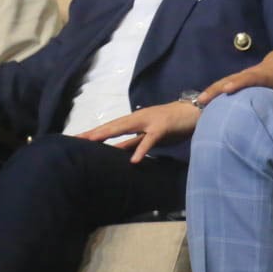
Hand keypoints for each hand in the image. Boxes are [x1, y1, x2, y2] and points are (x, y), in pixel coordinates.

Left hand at [78, 101, 198, 163]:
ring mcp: (151, 121)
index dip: (94, 133)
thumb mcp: (151, 134)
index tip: (75, 139)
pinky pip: (150, 140)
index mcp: (137, 121)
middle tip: (75, 139)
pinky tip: (134, 160)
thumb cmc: (174, 123)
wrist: (196, 111)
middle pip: (113, 125)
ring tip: (92, 140)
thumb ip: (135, 142)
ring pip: (126, 127)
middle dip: (94, 132)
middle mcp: (140, 118)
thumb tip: (118, 152)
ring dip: (109, 133)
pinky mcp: (163, 127)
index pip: (111, 127)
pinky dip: (142, 149)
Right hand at [197, 48, 272, 107]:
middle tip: (203, 100)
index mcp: (264, 73)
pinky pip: (223, 89)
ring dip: (211, 93)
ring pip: (223, 84)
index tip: (228, 89)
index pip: (251, 77)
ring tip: (197, 105)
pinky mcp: (237, 83)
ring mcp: (241, 78)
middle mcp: (249, 74)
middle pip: (231, 80)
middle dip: (217, 89)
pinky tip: (201, 109)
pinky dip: (212, 96)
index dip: (239, 82)